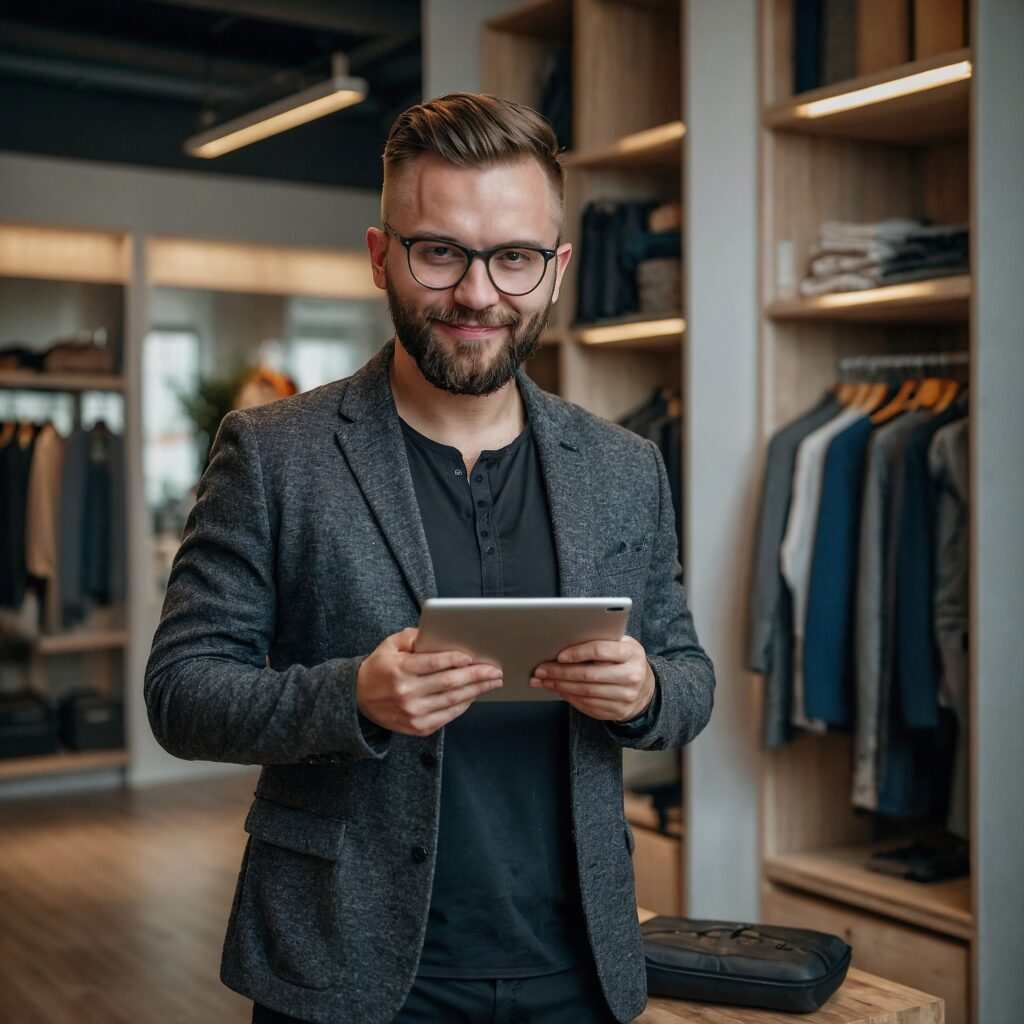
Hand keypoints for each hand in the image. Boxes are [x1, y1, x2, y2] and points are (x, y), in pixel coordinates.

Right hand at [356, 627, 502, 735]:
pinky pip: (448, 716)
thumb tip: (438, 632)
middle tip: (495, 670)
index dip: (454, 660)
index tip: (471, 656)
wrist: (358, 700)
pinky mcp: (418, 727)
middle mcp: (407, 693)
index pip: (433, 664)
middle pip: (449, 684)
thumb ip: (413, 637)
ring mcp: (413, 713)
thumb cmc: (379, 668)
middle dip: (476, 676)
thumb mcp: (389, 645)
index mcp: (400, 670)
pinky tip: (474, 695)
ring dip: (476, 691)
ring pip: (452, 701)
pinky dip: (463, 705)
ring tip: (492, 682)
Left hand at [529, 635, 654, 721]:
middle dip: (560, 672)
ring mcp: (626, 696)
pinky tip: (558, 690)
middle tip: (540, 670)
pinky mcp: (618, 711)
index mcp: (632, 653)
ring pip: (585, 692)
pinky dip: (569, 697)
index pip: (600, 650)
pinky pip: (588, 705)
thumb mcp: (621, 645)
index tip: (558, 655)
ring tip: (543, 681)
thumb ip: (602, 641)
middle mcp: (632, 676)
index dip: (577, 653)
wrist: (646, 688)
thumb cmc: (625, 660)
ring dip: (560, 686)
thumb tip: (564, 641)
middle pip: (588, 674)